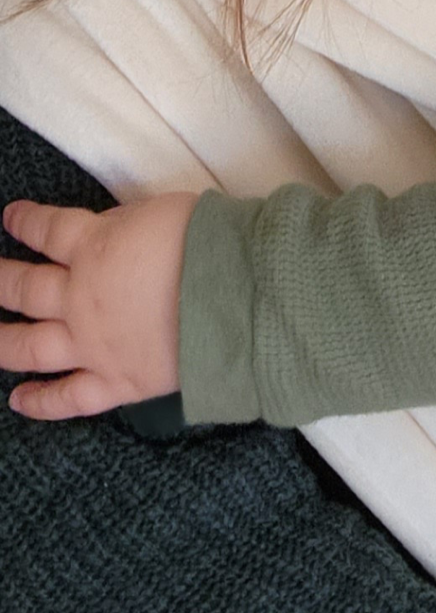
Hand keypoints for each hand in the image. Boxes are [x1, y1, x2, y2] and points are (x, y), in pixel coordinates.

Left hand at [0, 192, 196, 418]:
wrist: (235, 293)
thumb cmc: (205, 240)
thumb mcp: (157, 210)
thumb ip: (121, 224)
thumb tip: (104, 231)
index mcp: (93, 248)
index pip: (47, 230)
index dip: (26, 221)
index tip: (11, 217)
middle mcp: (80, 298)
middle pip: (26, 288)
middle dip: (1, 280)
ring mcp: (92, 345)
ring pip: (31, 346)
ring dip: (1, 342)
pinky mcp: (114, 382)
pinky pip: (68, 398)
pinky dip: (40, 401)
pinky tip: (18, 399)